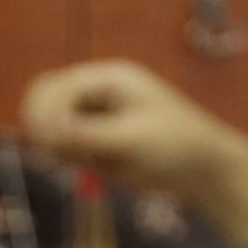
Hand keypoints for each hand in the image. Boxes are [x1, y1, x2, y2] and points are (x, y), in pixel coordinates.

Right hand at [18, 59, 247, 235]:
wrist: (202, 167)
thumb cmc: (174, 145)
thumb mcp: (130, 139)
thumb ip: (88, 135)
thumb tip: (48, 131)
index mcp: (108, 78)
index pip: (55, 88)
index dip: (46, 116)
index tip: (53, 145)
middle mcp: (96, 92)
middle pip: (45, 102)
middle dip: (46, 129)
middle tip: (62, 156)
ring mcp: (94, 115)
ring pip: (52, 128)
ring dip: (60, 147)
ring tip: (92, 163)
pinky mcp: (95, 139)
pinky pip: (65, 146)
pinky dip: (70, 158)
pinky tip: (96, 168)